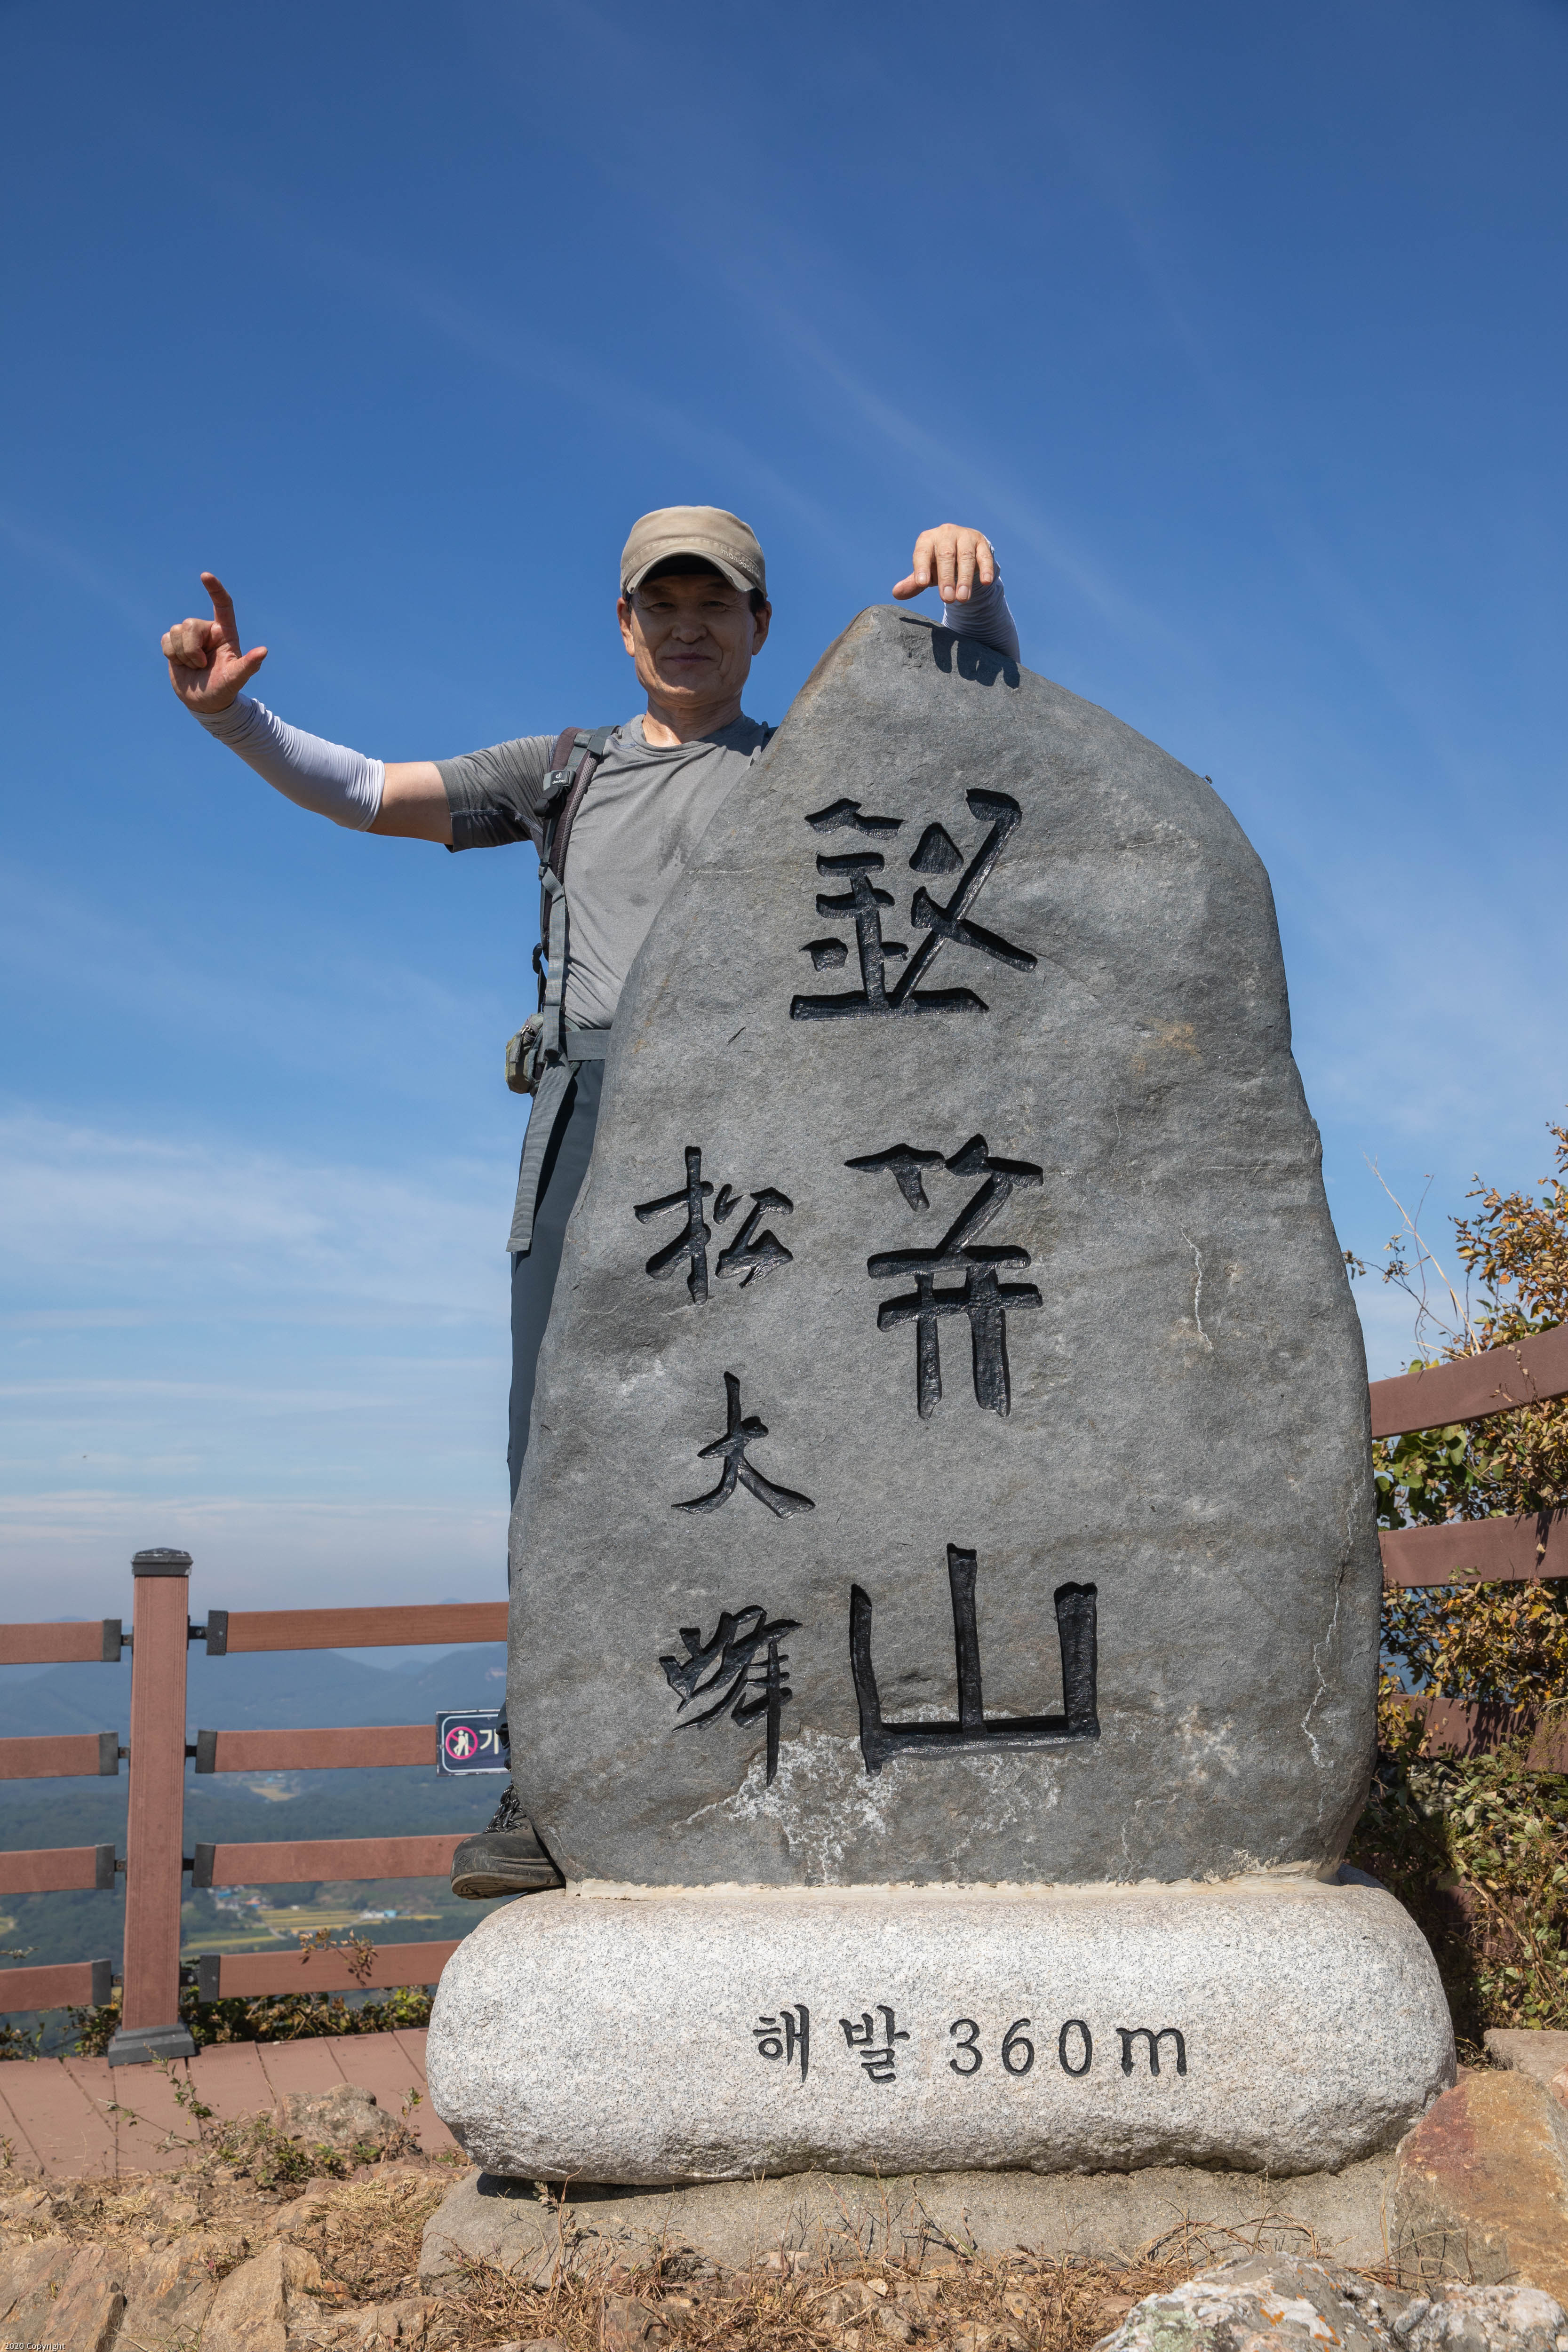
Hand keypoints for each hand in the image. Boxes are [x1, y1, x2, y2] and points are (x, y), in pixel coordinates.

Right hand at [160, 573, 267, 712]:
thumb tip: (264, 651)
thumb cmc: (224, 690)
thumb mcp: (237, 679)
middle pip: (190, 624)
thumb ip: (249, 665)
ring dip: (182, 654)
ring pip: (176, 631)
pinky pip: (166, 639)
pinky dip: (171, 654)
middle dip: (192, 648)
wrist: (205, 703)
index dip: (215, 589)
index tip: (206, 576)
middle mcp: (208, 632)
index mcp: (225, 634)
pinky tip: (180, 664)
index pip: (223, 606)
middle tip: (201, 665)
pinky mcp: (175, 644)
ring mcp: (191, 637)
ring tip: (194, 667)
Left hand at [892, 525, 995, 604]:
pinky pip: (984, 556)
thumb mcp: (926, 573)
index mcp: (928, 540)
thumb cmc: (938, 564)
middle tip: (946, 599)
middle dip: (946, 578)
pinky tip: (986, 582)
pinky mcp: (981, 543)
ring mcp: (965, 536)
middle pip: (945, 555)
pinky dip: (986, 568)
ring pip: (965, 556)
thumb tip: (896, 593)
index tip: (921, 583)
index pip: (922, 552)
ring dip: (964, 578)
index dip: (922, 567)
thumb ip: (913, 583)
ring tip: (962, 598)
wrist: (963, 553)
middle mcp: (945, 534)